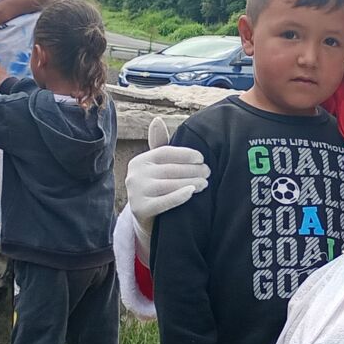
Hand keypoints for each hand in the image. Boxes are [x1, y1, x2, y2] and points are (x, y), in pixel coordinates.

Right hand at [0, 60, 10, 89]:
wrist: (11, 88)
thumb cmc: (3, 85)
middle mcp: (3, 74)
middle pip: (1, 68)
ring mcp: (7, 77)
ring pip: (4, 72)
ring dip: (3, 71)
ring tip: (1, 71)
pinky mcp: (10, 80)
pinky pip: (7, 77)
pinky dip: (6, 77)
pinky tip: (5, 79)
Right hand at [126, 116, 209, 259]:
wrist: (149, 223)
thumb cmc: (158, 190)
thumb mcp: (157, 169)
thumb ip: (160, 146)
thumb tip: (156, 120)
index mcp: (140, 161)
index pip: (165, 153)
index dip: (185, 154)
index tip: (202, 158)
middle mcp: (134, 174)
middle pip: (169, 169)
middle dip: (192, 170)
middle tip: (209, 172)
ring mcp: (135, 192)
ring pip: (169, 184)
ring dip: (191, 182)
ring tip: (206, 183)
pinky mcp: (140, 209)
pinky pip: (163, 201)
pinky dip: (179, 196)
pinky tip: (192, 192)